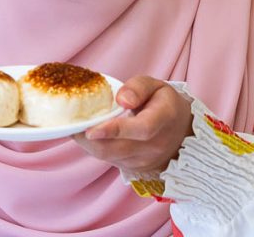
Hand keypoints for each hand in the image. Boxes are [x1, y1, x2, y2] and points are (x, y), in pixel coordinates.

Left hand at [72, 76, 193, 173]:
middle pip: (118, 148)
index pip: (141, 129)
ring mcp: (147, 160)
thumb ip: (138, 87)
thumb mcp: (156, 85)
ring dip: (90, 145)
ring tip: (77, 129)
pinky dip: (97, 149)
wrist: (181, 131)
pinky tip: (90, 136)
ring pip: (110, 157)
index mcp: (164, 118)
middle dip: (90, 140)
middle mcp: (156, 144)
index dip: (115, 130)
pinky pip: (111, 161)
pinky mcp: (137, 168)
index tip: (91, 129)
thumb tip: (122, 100)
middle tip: (72, 126)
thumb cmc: (164, 104)